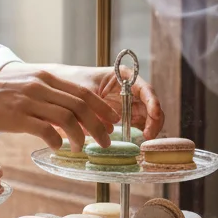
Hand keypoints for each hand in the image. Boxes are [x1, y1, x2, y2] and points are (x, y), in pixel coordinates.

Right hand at [0, 68, 117, 150]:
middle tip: (106, 142)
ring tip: (81, 149)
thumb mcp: (22, 86)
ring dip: (81, 137)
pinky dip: (57, 141)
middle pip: (81, 105)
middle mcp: (40, 86)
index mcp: (44, 78)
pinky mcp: (16, 117)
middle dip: (99, 126)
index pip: (82, 92)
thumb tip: (64, 116)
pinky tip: (57, 147)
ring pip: (68, 118)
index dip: (101, 108)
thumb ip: (43, 96)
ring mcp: (28, 101)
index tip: (112, 121)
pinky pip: (46, 131)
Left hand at [48, 64, 164, 139]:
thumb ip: (96, 107)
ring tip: (142, 140)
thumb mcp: (83, 92)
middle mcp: (131, 89)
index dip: (153, 103)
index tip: (154, 116)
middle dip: (153, 120)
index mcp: (125, 77)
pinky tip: (136, 140)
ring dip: (148, 127)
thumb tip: (108, 129)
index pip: (146, 89)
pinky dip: (138, 132)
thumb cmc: (74, 81)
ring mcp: (129, 102)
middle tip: (148, 135)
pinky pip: (137, 124)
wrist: (63, 85)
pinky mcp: (125, 114)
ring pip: (147, 116)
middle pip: (151, 104)